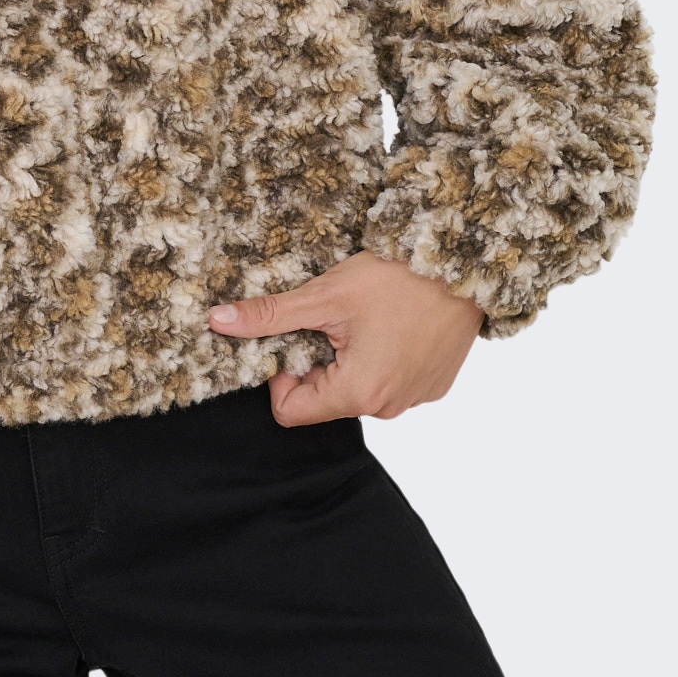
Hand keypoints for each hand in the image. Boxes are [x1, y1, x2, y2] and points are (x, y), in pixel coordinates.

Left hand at [207, 251, 482, 426]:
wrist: (461, 264)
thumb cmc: (396, 279)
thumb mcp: (323, 295)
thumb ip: (270, 315)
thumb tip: (216, 322)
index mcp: (358, 394)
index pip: (290, 412)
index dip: (280, 375)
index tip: (294, 336)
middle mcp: (388, 408)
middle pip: (324, 400)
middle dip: (315, 362)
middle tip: (329, 320)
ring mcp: (414, 399)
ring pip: (356, 390)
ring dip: (348, 359)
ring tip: (364, 318)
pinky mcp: (433, 386)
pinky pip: (389, 382)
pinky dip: (380, 357)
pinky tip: (391, 323)